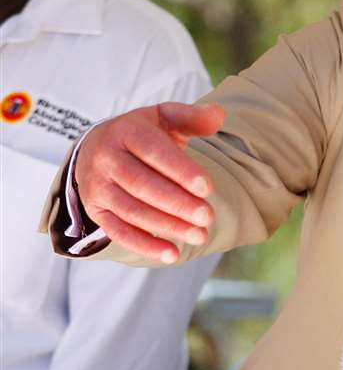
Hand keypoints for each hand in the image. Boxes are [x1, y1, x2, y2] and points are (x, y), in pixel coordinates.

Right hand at [74, 102, 223, 263]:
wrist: (96, 148)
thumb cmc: (141, 135)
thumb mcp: (164, 118)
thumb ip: (192, 118)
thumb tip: (219, 114)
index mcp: (125, 132)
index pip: (154, 152)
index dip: (180, 171)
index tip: (208, 188)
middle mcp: (106, 159)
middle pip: (142, 185)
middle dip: (177, 203)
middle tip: (208, 216)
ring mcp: (98, 187)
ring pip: (132, 210)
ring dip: (166, 226)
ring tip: (200, 235)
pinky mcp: (97, 211)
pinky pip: (118, 232)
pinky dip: (144, 245)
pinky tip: (171, 255)